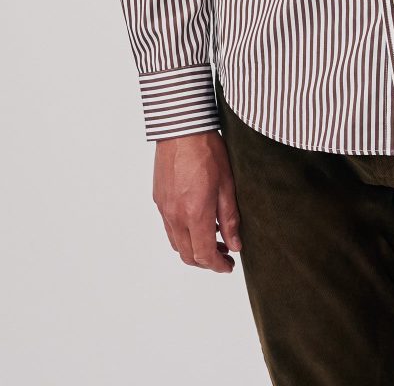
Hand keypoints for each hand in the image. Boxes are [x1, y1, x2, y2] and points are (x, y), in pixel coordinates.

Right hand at [152, 130, 241, 272]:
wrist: (182, 128)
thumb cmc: (207, 151)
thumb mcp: (227, 185)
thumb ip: (230, 219)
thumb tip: (235, 245)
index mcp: (195, 214)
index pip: (204, 255)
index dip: (218, 266)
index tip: (229, 266)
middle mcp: (175, 216)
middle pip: (188, 255)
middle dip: (206, 261)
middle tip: (224, 255)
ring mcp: (164, 209)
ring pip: (176, 244)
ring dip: (193, 249)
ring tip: (213, 238)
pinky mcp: (158, 199)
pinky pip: (169, 227)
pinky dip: (182, 234)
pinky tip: (197, 221)